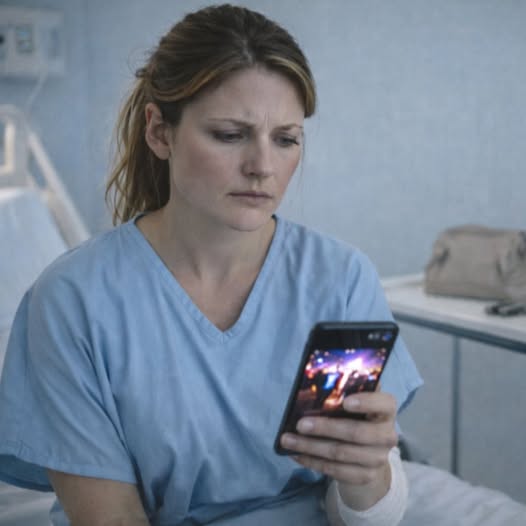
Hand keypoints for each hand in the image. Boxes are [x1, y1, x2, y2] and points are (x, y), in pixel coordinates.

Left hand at [279, 391, 397, 509]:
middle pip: (356, 432)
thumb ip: (345, 393)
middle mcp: (387, 435)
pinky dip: (312, 462)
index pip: (385, 403)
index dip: (367, 402)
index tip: (345, 401)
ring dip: (310, 446)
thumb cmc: (357, 418)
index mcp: (386, 411)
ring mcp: (378, 459)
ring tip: (288, 440)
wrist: (369, 455)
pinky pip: (335, 470)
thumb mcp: (356, 404)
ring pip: (340, 453)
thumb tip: (318, 382)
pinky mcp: (365, 476)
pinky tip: (296, 454)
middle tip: (299, 424)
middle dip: (324, 428)